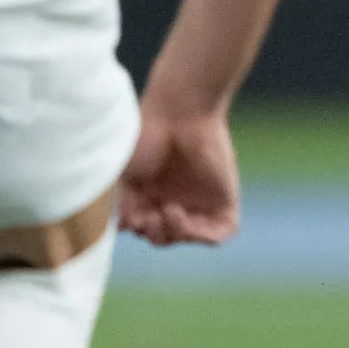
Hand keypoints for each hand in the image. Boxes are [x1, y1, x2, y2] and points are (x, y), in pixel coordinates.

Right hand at [121, 105, 240, 245]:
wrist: (178, 111)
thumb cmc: (145, 135)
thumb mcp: (126, 175)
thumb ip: (125, 205)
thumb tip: (124, 229)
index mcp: (153, 192)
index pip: (146, 228)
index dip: (139, 229)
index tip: (131, 218)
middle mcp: (178, 196)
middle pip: (166, 236)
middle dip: (155, 233)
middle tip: (149, 217)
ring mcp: (202, 198)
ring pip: (190, 236)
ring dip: (175, 234)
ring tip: (168, 211)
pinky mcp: (224, 198)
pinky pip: (220, 232)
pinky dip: (202, 235)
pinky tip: (184, 216)